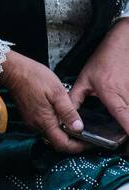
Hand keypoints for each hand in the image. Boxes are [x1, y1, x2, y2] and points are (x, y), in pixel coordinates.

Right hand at [0, 50, 86, 153]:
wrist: (13, 71)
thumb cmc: (34, 78)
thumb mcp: (57, 92)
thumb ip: (68, 112)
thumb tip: (79, 128)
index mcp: (44, 121)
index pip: (63, 144)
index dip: (78, 147)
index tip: (90, 143)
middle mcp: (36, 125)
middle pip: (57, 142)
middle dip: (74, 142)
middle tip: (89, 135)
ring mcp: (31, 121)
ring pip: (51, 134)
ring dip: (65, 133)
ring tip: (78, 124)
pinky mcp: (29, 116)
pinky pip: (45, 126)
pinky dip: (57, 126)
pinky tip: (63, 116)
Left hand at [68, 18, 128, 136]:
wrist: (125, 42)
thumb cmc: (106, 58)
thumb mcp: (85, 79)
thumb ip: (75, 98)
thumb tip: (67, 116)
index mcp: (112, 94)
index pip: (125, 119)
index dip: (128, 134)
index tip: (125, 146)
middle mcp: (128, 95)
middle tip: (124, 147)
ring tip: (124, 136)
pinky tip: (126, 120)